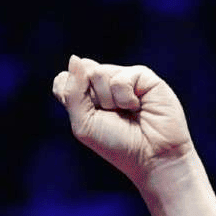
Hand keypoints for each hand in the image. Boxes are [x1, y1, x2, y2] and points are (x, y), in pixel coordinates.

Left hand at [52, 55, 193, 184]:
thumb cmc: (117, 144)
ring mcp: (123, 77)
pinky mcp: (142, 75)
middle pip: (81, 72)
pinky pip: (120, 78)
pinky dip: (125, 98)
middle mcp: (104, 83)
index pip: (64, 79)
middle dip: (92, 99)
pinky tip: (138, 107)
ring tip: (127, 112)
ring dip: (109, 100)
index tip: (87, 117)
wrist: (151, 156)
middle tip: (110, 116)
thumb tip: (75, 58)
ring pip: (98, 73)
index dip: (70, 96)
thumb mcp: (83, 123)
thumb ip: (72, 92)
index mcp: (86, 95)